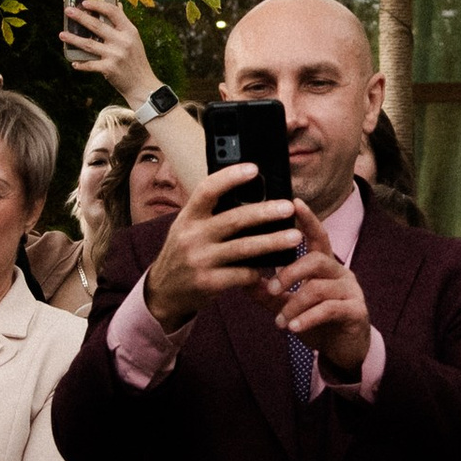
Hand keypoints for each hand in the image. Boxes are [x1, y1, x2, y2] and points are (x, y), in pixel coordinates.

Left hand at [58, 0, 159, 106]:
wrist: (143, 85)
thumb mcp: (134, 40)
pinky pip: (90, 64)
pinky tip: (74, 62)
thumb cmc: (136, 61)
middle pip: (96, 25)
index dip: (98, 5)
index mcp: (130, 31)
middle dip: (80, 17)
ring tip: (62, 35)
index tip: (85, 2)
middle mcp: (123, 41)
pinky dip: (81, 64)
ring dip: (73, 39)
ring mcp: (115, 55)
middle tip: (68, 11)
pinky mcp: (109, 68)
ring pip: (88, 44)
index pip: (113, 12)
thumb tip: (118, 4)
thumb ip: (123, 24)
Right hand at [143, 161, 303, 327]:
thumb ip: (211, 214)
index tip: (253, 169)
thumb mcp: (188, 229)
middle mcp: (192, 236)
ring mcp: (200, 260)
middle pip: (233, 219)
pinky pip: (242, 274)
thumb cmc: (185, 253)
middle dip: (264, 212)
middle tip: (288, 207)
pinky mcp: (208, 283)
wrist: (165, 291)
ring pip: (244, 248)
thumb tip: (251, 196)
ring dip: (272, 242)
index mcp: (188, 217)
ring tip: (295, 237)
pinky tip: (271, 267)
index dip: (230, 177)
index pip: (207, 190)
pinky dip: (258, 270)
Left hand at [267, 198, 372, 376]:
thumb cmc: (319, 322)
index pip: (318, 236)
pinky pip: (329, 309)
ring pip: (319, 287)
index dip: (308, 219)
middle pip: (316, 259)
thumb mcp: (291, 306)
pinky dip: (307, 317)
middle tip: (271, 289)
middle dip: (289, 272)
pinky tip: (294, 328)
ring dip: (294, 304)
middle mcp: (341, 273)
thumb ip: (269, 294)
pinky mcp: (356, 311)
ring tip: (280, 321)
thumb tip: (242, 279)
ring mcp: (351, 291)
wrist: (345, 351)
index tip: (294, 202)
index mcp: (326, 266)